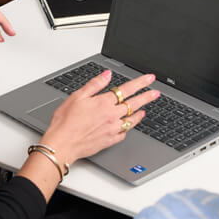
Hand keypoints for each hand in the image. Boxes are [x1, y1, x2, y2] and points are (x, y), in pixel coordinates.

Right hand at [40, 70, 160, 165]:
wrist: (62, 144)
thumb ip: (94, 84)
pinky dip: (129, 127)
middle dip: (147, 96)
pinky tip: (129, 125)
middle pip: (134, 104)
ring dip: (140, 112)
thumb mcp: (77, 97)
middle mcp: (111, 115)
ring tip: (145, 108)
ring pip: (132, 119)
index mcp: (104, 103)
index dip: (140, 82)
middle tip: (156, 92)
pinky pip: (124, 133)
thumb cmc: (65, 122)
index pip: (127, 89)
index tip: (149, 78)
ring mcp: (112, 129)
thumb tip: (107, 74)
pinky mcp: (109, 140)